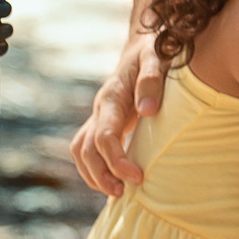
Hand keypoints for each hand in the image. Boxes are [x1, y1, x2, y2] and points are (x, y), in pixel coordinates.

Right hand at [69, 28, 166, 196]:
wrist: (145, 44)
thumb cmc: (154, 51)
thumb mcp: (157, 57)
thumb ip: (152, 80)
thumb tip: (147, 111)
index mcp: (112, 96)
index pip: (104, 137)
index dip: (116, 161)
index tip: (137, 177)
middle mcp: (100, 108)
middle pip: (86, 149)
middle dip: (101, 175)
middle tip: (125, 193)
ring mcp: (99, 115)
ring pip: (81, 151)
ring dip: (94, 175)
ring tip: (118, 194)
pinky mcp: (105, 121)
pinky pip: (89, 149)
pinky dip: (96, 169)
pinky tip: (115, 181)